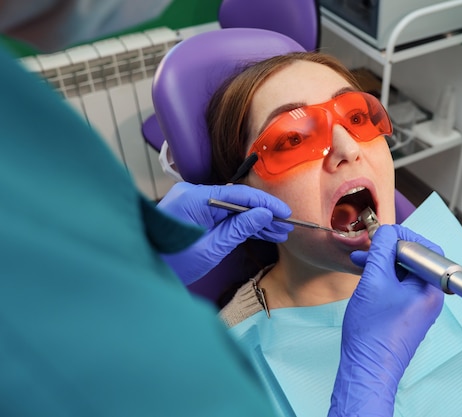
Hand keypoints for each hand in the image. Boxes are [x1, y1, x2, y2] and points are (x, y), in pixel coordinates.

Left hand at [158, 182, 292, 283]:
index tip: (285, 213)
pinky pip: (222, 216)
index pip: (238, 194)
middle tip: (286, 226)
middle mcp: (193, 195)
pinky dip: (239, 225)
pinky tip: (260, 232)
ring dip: (254, 221)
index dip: (265, 203)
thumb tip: (265, 214)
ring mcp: (192, 204)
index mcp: (195, 198)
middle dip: (263, 214)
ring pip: (231, 209)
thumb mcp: (211, 248)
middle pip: (237, 200)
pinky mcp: (193, 216)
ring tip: (279, 233)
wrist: (143, 272)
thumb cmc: (172, 263)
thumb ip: (239, 228)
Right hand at [329, 225, 444, 416]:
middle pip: (415, 261)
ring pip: (405, 275)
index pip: (426, 249)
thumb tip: (388, 232)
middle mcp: (429, 298)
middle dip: (390, 251)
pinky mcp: (407, 316)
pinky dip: (384, 280)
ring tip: (362, 264)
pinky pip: (399, 289)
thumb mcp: (374, 281)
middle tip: (370, 250)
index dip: (403, 237)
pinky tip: (367, 280)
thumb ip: (382, 251)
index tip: (384, 235)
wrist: (367, 369)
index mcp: (430, 288)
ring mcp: (419, 308)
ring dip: (384, 265)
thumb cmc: (372, 333)